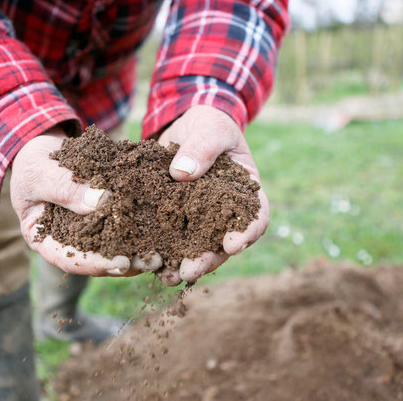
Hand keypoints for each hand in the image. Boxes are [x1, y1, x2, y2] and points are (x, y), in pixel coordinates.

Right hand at [10, 126, 161, 276]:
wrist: (45, 147)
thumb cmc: (32, 161)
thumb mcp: (40, 171)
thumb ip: (64, 187)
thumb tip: (101, 201)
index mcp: (44, 240)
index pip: (68, 259)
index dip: (95, 264)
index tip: (120, 263)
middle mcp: (69, 241)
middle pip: (97, 258)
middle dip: (126, 262)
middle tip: (151, 261)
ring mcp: (89, 230)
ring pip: (114, 245)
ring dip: (138, 249)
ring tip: (163, 252)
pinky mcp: (106, 215)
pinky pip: (123, 223)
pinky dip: (142, 225)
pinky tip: (163, 227)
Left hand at [156, 105, 269, 285]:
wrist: (185, 126)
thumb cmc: (209, 124)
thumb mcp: (210, 127)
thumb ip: (202, 147)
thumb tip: (182, 173)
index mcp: (245, 193)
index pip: (256, 217)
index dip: (247, 232)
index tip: (233, 243)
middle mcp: (224, 214)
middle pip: (222, 244)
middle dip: (207, 259)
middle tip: (190, 270)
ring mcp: (198, 220)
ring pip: (195, 249)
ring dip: (182, 265)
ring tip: (166, 276)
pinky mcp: (173, 220)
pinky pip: (169, 240)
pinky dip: (160, 252)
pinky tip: (146, 263)